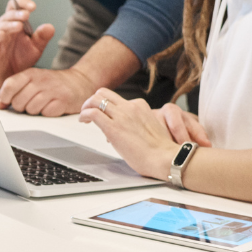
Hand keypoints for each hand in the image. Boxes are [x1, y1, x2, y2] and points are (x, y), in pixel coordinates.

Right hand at [0, 0, 53, 88]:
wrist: (7, 77)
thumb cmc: (19, 60)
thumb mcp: (35, 49)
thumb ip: (42, 37)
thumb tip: (50, 26)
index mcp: (16, 24)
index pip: (16, 7)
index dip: (22, 4)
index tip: (33, 6)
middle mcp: (5, 28)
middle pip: (8, 14)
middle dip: (17, 13)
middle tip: (27, 15)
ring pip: (1, 25)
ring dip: (10, 23)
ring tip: (19, 25)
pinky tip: (2, 34)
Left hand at [0, 65, 97, 115]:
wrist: (79, 82)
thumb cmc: (52, 83)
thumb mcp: (32, 81)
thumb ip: (14, 90)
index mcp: (30, 73)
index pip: (9, 86)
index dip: (5, 97)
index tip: (7, 101)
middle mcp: (41, 80)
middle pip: (18, 101)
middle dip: (21, 107)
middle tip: (28, 104)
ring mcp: (53, 90)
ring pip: (31, 109)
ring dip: (34, 111)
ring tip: (41, 105)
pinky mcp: (63, 101)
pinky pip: (46, 113)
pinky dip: (47, 113)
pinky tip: (51, 107)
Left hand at [79, 88, 201, 178]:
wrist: (167, 158)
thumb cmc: (161, 151)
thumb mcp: (150, 128)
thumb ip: (136, 124)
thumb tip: (122, 131)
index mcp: (140, 106)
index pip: (117, 99)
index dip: (108, 106)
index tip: (104, 115)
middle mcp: (130, 107)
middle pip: (103, 93)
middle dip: (93, 100)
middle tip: (88, 111)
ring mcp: (121, 116)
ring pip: (95, 99)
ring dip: (86, 106)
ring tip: (84, 117)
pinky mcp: (113, 127)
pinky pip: (92, 113)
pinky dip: (84, 115)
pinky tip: (84, 121)